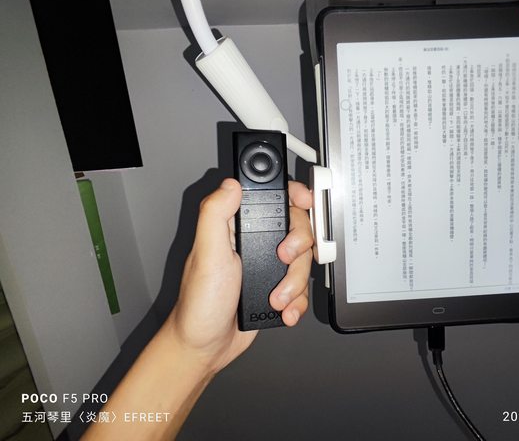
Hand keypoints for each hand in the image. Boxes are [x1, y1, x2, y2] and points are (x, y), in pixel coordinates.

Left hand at [168, 178, 313, 373]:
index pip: (271, 198)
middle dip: (297, 248)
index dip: (293, 195)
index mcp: (235, 227)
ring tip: (276, 297)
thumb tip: (230, 184)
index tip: (305, 201)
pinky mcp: (276, 285)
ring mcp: (267, 265)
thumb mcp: (206, 255)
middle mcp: (253, 242)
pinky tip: (282, 309)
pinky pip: (303, 287)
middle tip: (282, 260)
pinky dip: (297, 301)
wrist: (206, 346)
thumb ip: (215, 214)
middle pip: (297, 228)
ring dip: (295, 282)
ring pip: (303, 260)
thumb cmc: (199, 304)